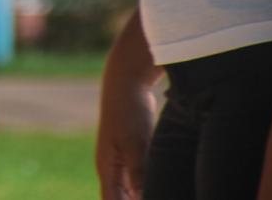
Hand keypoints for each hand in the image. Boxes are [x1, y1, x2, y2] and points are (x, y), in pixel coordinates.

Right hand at [96, 68, 155, 198]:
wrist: (126, 83)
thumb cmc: (129, 113)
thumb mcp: (136, 145)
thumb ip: (139, 175)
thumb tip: (143, 198)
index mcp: (107, 168)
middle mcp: (112, 168)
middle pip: (121, 198)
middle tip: (159, 197)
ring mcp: (121, 160)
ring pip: (132, 189)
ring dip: (143, 195)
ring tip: (163, 193)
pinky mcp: (133, 153)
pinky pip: (140, 178)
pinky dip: (149, 186)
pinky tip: (164, 188)